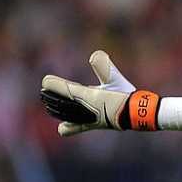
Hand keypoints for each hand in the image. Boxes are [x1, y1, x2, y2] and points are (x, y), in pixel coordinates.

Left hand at [40, 51, 157, 135]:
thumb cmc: (126, 96)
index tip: (46, 81)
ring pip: (66, 115)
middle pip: (61, 105)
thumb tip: (94, 54)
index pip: (66, 90)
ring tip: (49, 105)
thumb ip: (105, 67)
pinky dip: (68, 125)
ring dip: (56, 109)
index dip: (54, 85)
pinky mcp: (93, 125)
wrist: (137, 115)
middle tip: (44, 90)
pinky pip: (74, 126)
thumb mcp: (115, 79)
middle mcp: (85, 110)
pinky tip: (64, 125)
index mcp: (89, 97)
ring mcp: (88, 119)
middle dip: (51, 97)